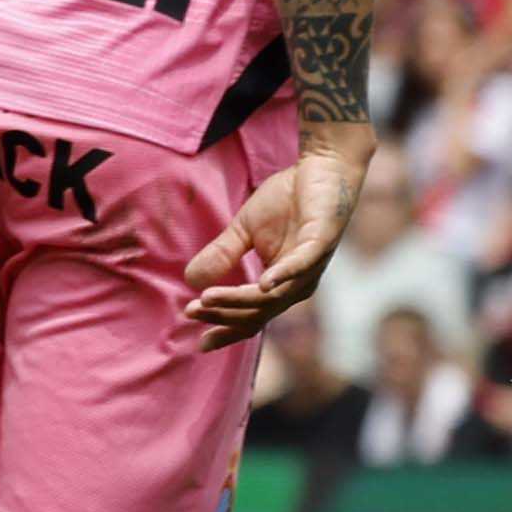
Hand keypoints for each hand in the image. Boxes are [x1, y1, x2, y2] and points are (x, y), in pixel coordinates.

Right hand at [183, 125, 375, 351]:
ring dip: (240, 299)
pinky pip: (301, 266)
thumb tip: (190, 280)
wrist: (320, 168)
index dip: (227, 330)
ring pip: (273, 296)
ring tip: (208, 298)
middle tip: (192, 310)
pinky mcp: (321, 243)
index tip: (200, 342)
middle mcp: (298, 284)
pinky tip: (263, 283)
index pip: (252, 318)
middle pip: (258, 313)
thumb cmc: (287, 200)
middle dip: (223, 314)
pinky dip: (282, 276)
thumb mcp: (244, 230)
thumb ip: (222, 255)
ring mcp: (311, 266)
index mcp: (281, 286)